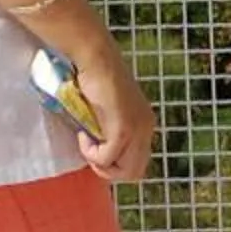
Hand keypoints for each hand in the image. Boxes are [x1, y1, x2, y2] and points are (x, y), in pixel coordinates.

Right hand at [72, 37, 156, 184]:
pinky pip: (107, 158)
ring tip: (87, 145)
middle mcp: (147, 128)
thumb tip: (101, 153)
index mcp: (146, 123)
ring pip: (125, 171)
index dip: (115, 163)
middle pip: (134, 173)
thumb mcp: (109, 111)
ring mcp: (137, 129)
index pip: (138, 162)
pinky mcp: (123, 128)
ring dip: (100, 165)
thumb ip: (111, 129)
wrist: (96, 58)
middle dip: (109, 171)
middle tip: (91, 154)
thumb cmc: (96, 79)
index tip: (97, 148)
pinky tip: (83, 135)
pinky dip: (91, 153)